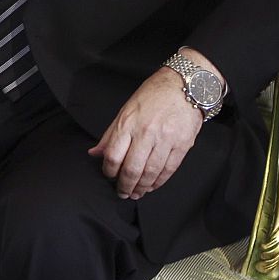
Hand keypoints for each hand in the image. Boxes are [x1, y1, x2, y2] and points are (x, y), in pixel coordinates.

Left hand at [88, 67, 203, 198]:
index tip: (109, 176)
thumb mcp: (125, 110)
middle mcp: (146, 133)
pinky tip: (152, 185)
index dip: (109, 171)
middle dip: (125, 186)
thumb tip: (94, 153)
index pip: (113, 156)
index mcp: (128, 124)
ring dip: (142, 187)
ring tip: (137, 193)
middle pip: (131, 169)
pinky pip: (168, 170)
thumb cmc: (153, 96)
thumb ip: (110, 135)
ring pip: (150, 173)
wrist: (184, 86)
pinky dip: (159, 182)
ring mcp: (165, 140)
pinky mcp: (182, 145)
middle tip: (122, 193)